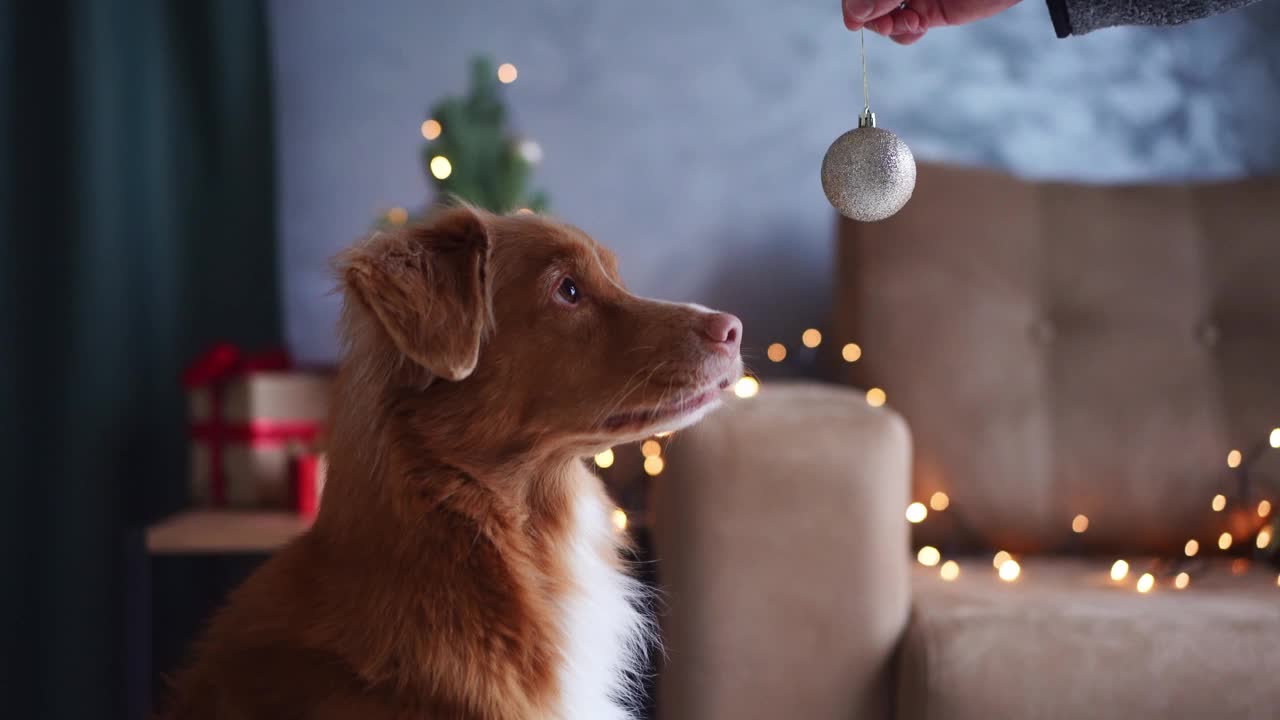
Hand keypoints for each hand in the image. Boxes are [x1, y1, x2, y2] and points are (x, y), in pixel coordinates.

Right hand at [842, 0, 1022, 44]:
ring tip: (906, 23)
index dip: (853, 1)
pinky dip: (904, 34)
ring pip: (881, 19)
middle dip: (869, 13)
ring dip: (886, 26)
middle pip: (867, 3)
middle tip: (880, 19)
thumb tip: (856, 13)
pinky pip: (905, 30)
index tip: (854, 16)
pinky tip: (916, 27)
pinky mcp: (931, 12)